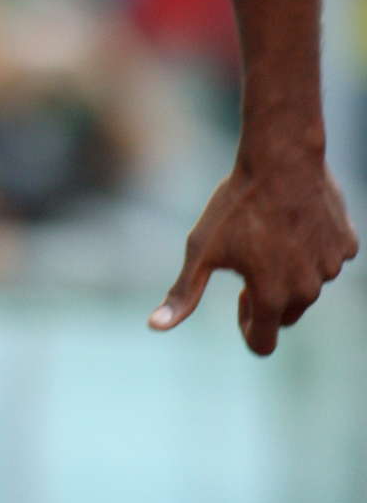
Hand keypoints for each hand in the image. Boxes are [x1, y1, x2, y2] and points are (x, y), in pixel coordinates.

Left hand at [149, 152, 358, 355]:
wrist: (280, 158)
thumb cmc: (238, 204)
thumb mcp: (201, 248)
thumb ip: (184, 292)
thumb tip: (155, 326)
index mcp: (271, 297)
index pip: (263, 344)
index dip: (246, 327)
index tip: (239, 299)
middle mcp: (307, 290)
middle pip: (287, 316)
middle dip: (269, 299)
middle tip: (251, 261)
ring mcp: (331, 267)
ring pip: (310, 285)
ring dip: (292, 272)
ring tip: (272, 235)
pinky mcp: (346, 245)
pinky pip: (329, 258)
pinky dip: (315, 249)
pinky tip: (296, 222)